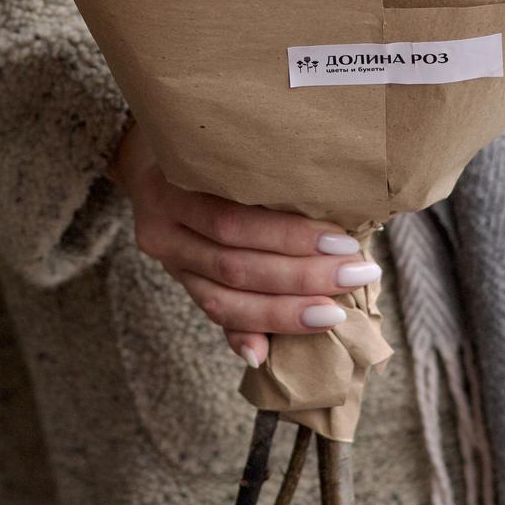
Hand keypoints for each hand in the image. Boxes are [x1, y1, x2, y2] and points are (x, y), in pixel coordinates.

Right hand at [107, 121, 379, 368]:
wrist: (149, 161)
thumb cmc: (207, 150)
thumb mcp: (225, 152)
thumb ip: (263, 181)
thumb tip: (333, 215)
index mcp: (173, 186)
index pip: (234, 223)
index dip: (289, 238)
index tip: (343, 241)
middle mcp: (162, 227)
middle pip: (234, 265)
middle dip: (300, 276)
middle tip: (354, 273)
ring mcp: (166, 259)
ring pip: (223, 300)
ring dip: (284, 310)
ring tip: (334, 309)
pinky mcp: (176, 281)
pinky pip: (212, 314)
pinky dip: (243, 333)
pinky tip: (269, 354)